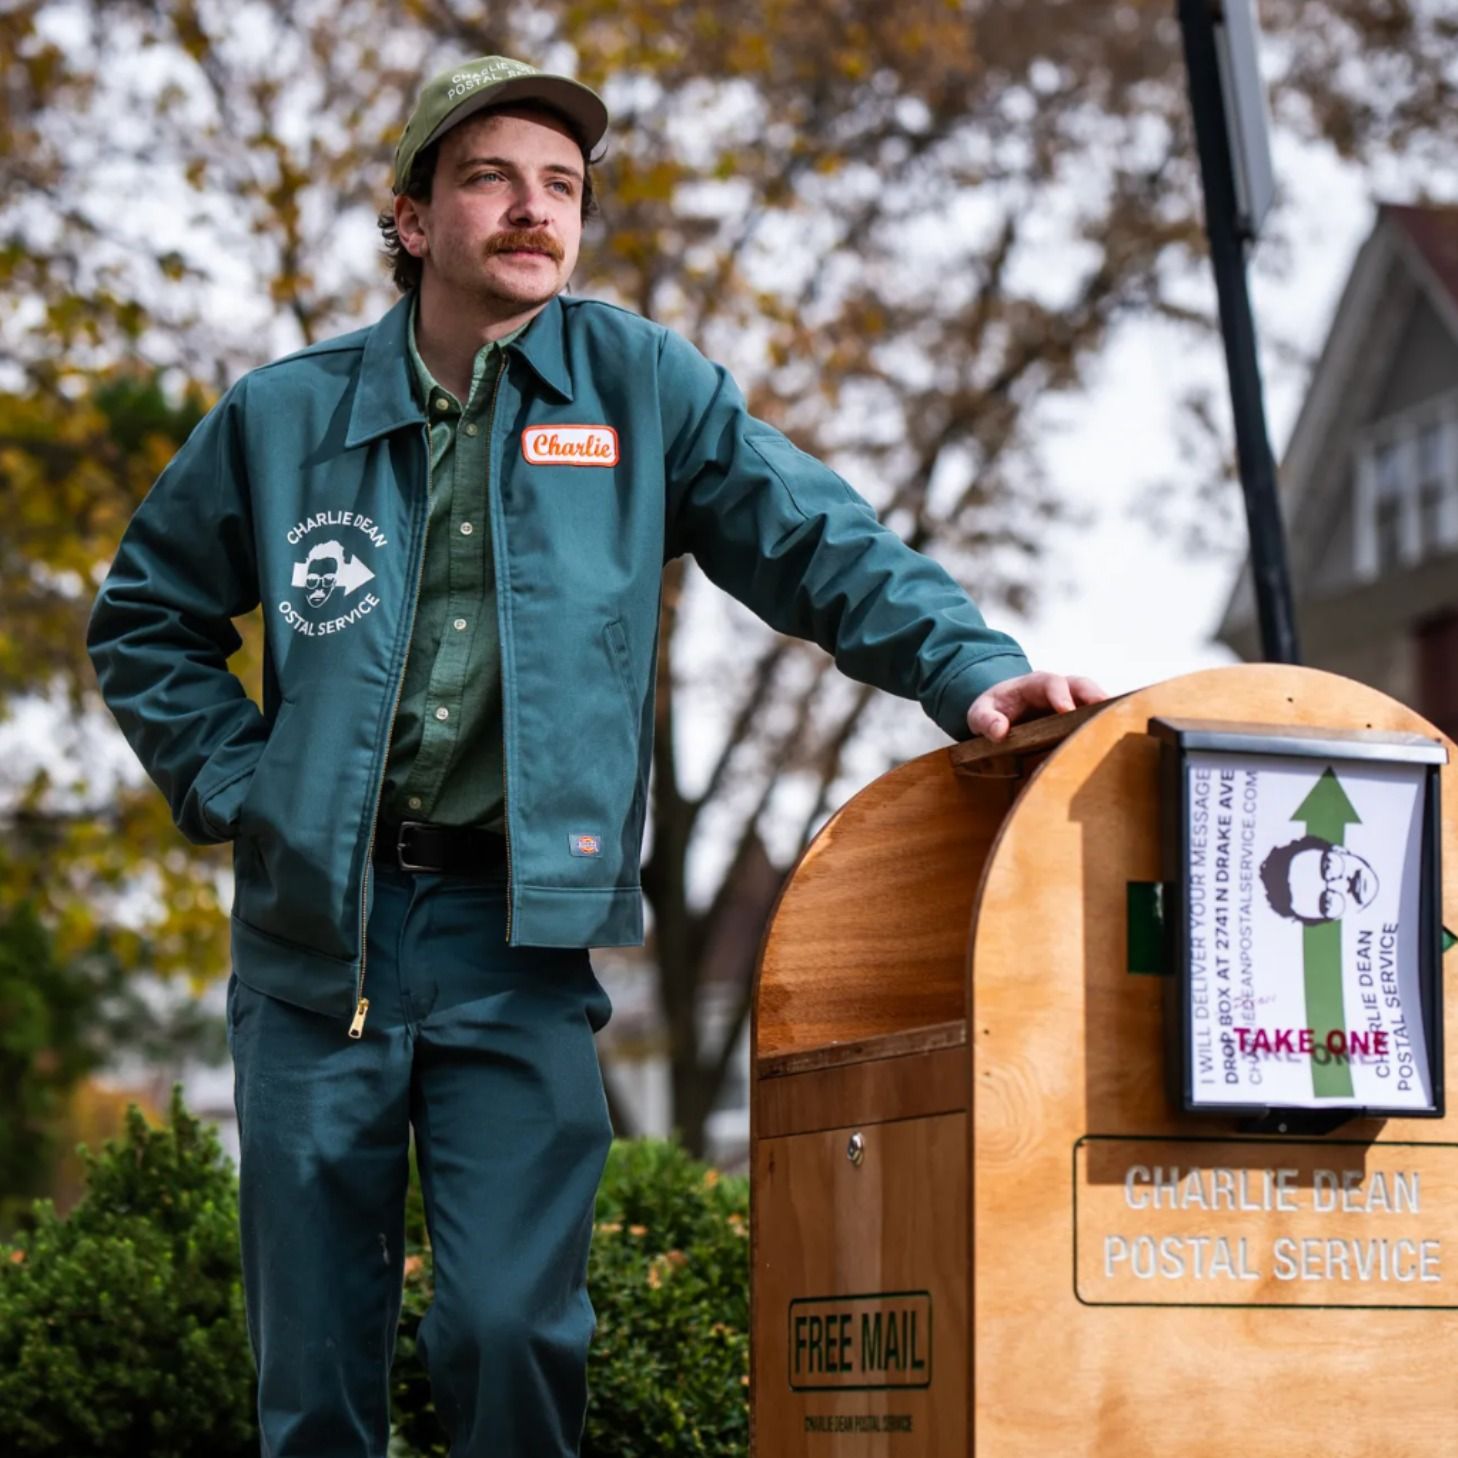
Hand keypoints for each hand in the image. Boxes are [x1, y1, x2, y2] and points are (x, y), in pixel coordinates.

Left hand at [966, 671, 1107, 741]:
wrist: (1000, 711)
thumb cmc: (992, 710)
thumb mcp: (979, 713)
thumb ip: (986, 720)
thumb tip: (999, 732)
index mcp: (1033, 684)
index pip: (1051, 683)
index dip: (1061, 695)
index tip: (1067, 710)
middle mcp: (1057, 689)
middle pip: (1081, 685)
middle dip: (1094, 695)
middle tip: (1106, 709)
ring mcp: (1071, 701)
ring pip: (1094, 699)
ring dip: (1106, 709)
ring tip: (1120, 723)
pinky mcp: (1077, 716)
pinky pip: (1094, 716)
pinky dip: (1105, 723)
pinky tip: (1115, 739)